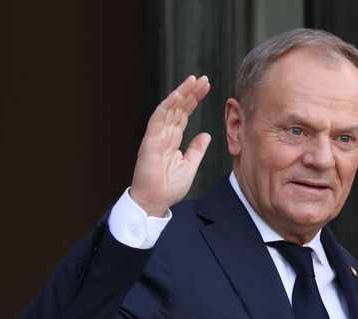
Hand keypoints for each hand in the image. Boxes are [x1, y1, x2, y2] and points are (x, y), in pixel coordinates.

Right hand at [129, 75, 211, 216]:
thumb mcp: (189, 165)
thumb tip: (205, 135)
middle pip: (178, 107)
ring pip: (169, 108)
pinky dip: (168, 105)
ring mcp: (156, 136)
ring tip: (194, 80)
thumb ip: (196, 149)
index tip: (206, 88)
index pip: (184, 114)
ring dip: (181, 93)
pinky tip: (178, 94)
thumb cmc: (169, 187)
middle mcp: (164, 134)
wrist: (155, 202)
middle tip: (204, 78)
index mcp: (172, 139)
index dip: (194, 100)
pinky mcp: (150, 141)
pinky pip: (159, 119)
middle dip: (190, 92)